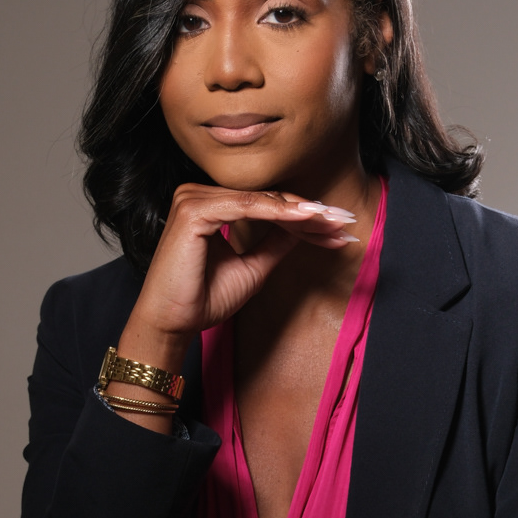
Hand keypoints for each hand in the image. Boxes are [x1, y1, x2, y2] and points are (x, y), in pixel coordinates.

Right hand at [126, 183, 357, 352]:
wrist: (173, 323)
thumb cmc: (203, 299)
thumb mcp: (252, 267)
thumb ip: (275, 243)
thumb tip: (306, 227)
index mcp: (210, 205)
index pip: (266, 205)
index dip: (305, 217)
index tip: (338, 228)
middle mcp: (199, 194)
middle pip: (267, 200)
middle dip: (310, 214)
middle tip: (345, 221)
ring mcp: (194, 198)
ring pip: (261, 202)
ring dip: (301, 213)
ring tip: (332, 221)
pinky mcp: (194, 209)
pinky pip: (245, 206)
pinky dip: (278, 213)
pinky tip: (307, 218)